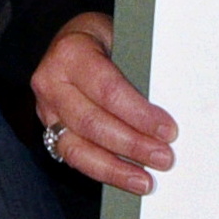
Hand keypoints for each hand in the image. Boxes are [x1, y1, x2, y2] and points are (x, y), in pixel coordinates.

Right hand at [30, 13, 176, 195]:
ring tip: (146, 180)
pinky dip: (103, 172)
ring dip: (116, 168)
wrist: (73, 41)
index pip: (107, 89)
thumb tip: (171, 104)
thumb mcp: (121, 38)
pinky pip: (75, 158)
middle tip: (164, 157)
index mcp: (71, 53)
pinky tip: (127, 178)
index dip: (138, 113)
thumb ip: (138, 68)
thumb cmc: (104, 40)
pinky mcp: (49, 131)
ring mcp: (46, 110)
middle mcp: (51, 82)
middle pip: (93, 122)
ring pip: (78, 148)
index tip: (167, 129)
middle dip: (132, 144)